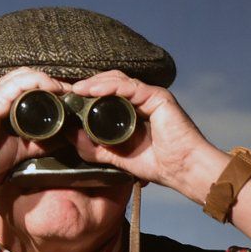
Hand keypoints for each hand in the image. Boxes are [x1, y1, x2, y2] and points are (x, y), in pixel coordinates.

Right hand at [0, 67, 68, 184]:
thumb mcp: (16, 150)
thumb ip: (36, 143)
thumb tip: (60, 141)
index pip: (27, 84)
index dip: (49, 88)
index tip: (69, 99)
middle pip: (30, 75)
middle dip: (54, 82)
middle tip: (74, 94)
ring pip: (28, 74)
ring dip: (51, 81)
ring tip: (69, 92)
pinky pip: (22, 83)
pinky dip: (42, 84)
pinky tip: (56, 91)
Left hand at [67, 70, 221, 192]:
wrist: (182, 170)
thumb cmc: (158, 164)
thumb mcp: (117, 157)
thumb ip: (96, 148)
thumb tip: (72, 138)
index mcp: (134, 110)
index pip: (107, 94)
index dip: (88, 93)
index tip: (68, 99)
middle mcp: (142, 100)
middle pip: (111, 82)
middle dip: (89, 85)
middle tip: (69, 91)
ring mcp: (151, 96)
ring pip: (119, 81)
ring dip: (96, 83)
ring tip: (78, 89)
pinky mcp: (158, 97)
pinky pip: (131, 87)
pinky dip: (111, 87)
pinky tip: (94, 90)